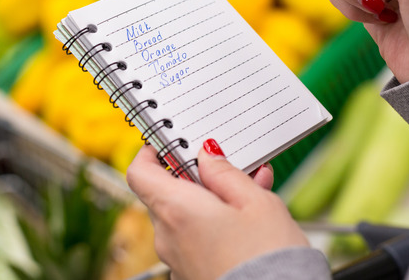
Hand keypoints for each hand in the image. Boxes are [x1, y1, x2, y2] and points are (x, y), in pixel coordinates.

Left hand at [126, 140, 308, 279]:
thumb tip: (207, 156)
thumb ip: (226, 174)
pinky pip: (193, 241)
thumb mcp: (256, 202)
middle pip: (166, 193)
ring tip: (251, 196)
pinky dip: (212, 228)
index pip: (139, 171)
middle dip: (197, 178)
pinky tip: (245, 226)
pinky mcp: (191, 275)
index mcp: (176, 209)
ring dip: (209, 203)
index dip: (152, 152)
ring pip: (184, 218)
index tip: (172, 143)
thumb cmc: (269, 260)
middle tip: (231, 169)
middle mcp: (168, 236)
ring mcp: (176, 260)